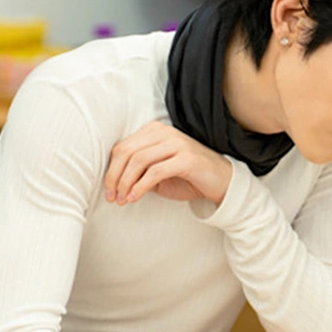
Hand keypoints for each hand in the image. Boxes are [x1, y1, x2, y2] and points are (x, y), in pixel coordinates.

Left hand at [104, 121, 232, 205]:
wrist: (221, 182)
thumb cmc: (187, 177)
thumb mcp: (158, 172)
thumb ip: (138, 170)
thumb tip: (113, 182)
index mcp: (155, 131)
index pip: (122, 147)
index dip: (111, 170)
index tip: (109, 190)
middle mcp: (165, 133)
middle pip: (127, 152)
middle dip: (115, 177)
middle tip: (112, 197)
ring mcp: (177, 144)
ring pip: (138, 161)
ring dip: (126, 183)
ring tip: (123, 199)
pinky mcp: (186, 159)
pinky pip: (155, 172)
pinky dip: (140, 186)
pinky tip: (135, 197)